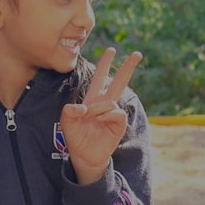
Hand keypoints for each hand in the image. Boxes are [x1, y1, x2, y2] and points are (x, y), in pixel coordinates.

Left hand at [58, 46, 141, 184]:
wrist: (84, 155)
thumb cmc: (76, 136)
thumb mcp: (67, 121)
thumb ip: (70, 111)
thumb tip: (85, 107)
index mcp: (92, 99)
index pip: (99, 78)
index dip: (104, 64)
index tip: (111, 50)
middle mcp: (105, 103)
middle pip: (118, 82)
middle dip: (127, 68)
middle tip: (138, 53)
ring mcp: (113, 113)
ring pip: (112, 99)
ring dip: (98, 109)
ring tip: (91, 119)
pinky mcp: (119, 123)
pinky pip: (115, 112)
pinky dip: (107, 115)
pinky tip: (102, 121)